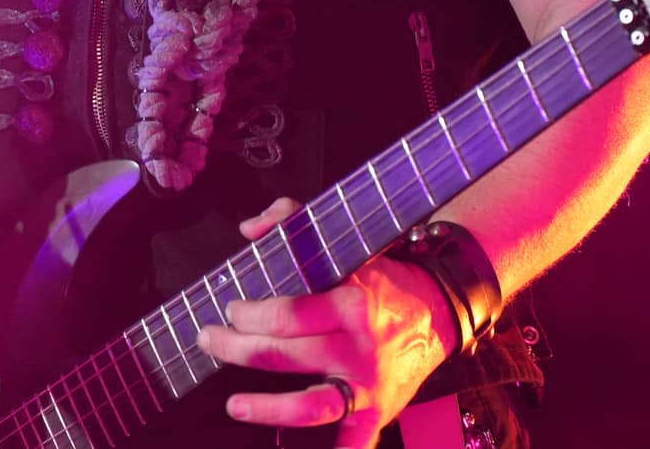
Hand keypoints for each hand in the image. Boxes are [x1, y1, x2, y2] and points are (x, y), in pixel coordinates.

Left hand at [197, 197, 459, 448]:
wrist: (438, 311)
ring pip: (312, 407)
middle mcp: (358, 348)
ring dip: (267, 408)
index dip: (249, 315)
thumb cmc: (382, 279)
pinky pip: (355, 443)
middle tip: (211, 341)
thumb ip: (293, 223)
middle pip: (287, 356)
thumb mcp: (344, 242)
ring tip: (234, 405)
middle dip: (237, 349)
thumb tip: (249, 229)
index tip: (230, 309)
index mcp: (349, 304)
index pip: (286, 315)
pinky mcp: (378, 412)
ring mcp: (368, 385)